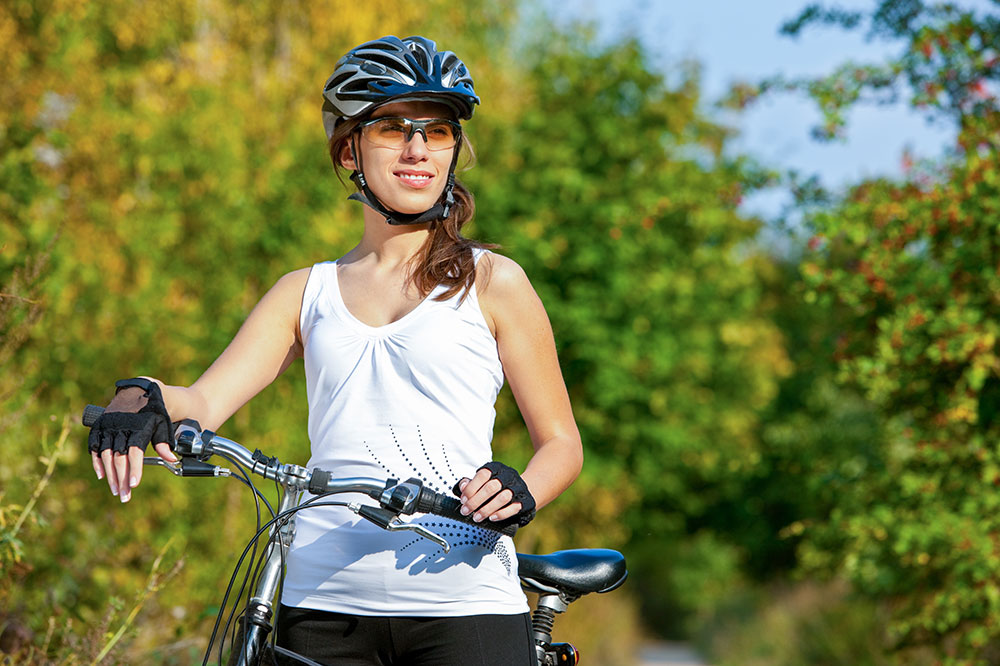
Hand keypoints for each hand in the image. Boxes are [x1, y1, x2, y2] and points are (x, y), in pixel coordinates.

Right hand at [88, 382, 176, 502]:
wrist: (140, 390)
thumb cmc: (155, 410)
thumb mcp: (163, 423)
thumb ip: (164, 442)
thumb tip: (171, 459)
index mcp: (138, 427)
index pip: (135, 452)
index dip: (134, 469)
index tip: (134, 484)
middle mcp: (121, 427)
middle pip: (120, 458)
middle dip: (122, 478)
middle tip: (125, 496)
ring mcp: (109, 426)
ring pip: (107, 455)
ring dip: (110, 475)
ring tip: (116, 490)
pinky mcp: (100, 426)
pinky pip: (95, 446)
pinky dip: (97, 461)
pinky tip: (101, 475)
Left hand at [454, 461, 535, 527]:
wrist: (523, 490)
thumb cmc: (496, 487)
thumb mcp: (483, 481)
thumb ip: (471, 483)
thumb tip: (462, 486)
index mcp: (496, 468)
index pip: (483, 474)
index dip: (471, 488)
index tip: (463, 500)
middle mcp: (508, 476)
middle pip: (491, 487)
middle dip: (475, 501)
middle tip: (465, 511)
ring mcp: (518, 488)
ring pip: (503, 498)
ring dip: (486, 509)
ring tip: (476, 518)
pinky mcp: (525, 500)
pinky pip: (514, 508)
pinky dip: (501, 514)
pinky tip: (491, 518)